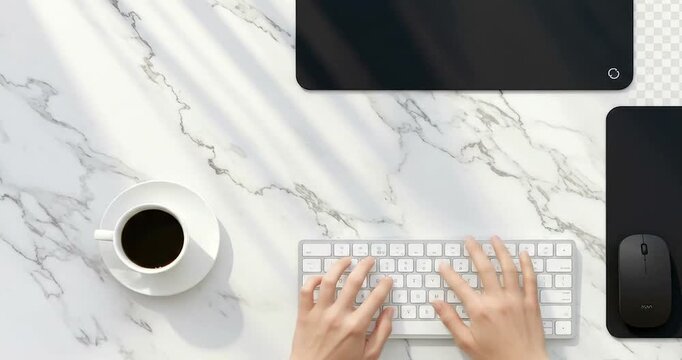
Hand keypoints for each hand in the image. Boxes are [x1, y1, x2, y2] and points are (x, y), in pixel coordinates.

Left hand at [291, 257, 393, 359]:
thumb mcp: (369, 355)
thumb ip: (382, 332)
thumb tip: (389, 312)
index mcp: (356, 326)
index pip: (376, 298)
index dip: (385, 285)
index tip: (387, 280)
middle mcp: (338, 316)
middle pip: (354, 282)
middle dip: (365, 267)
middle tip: (369, 261)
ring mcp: (320, 313)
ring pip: (330, 280)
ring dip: (340, 266)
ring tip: (347, 260)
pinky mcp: (304, 314)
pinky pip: (306, 290)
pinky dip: (313, 280)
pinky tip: (322, 278)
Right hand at [434, 236, 547, 359]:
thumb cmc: (496, 357)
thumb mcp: (466, 342)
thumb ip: (450, 320)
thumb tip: (437, 303)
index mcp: (480, 310)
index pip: (459, 285)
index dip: (449, 273)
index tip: (443, 265)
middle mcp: (498, 301)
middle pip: (484, 269)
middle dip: (475, 251)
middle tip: (469, 240)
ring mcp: (516, 300)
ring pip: (508, 268)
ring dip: (501, 251)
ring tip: (494, 239)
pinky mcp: (531, 303)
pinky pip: (530, 279)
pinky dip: (527, 265)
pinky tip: (523, 254)